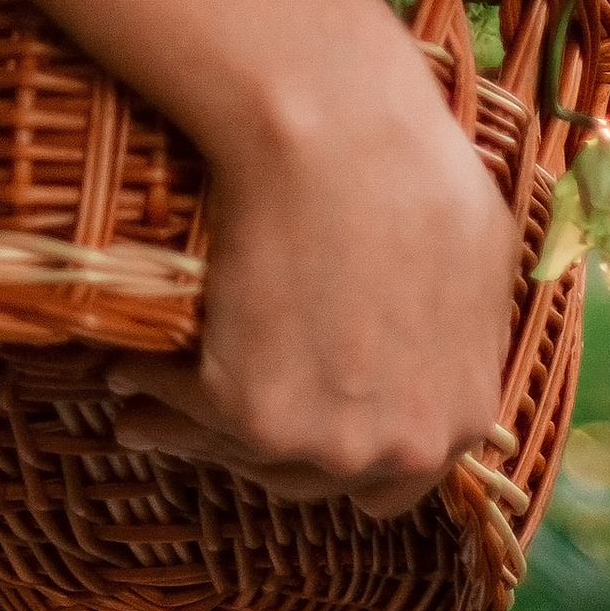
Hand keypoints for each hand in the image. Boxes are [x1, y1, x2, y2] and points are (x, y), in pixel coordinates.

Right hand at [105, 48, 516, 520]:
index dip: (346, 438)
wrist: (334, 132)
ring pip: (250, 458)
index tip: (303, 413)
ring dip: (198, 432)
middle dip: (270, 449)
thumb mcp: (481, 248)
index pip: (396, 473)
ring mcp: (328, 441)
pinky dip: (154, 391)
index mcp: (461, 417)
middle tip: (222, 420)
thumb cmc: (413, 166)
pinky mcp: (254, 417)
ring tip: (146, 411)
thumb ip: (469, 319)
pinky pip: (190, 413)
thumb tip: (447, 333)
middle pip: (319, 478)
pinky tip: (128, 371)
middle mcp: (399, 448)